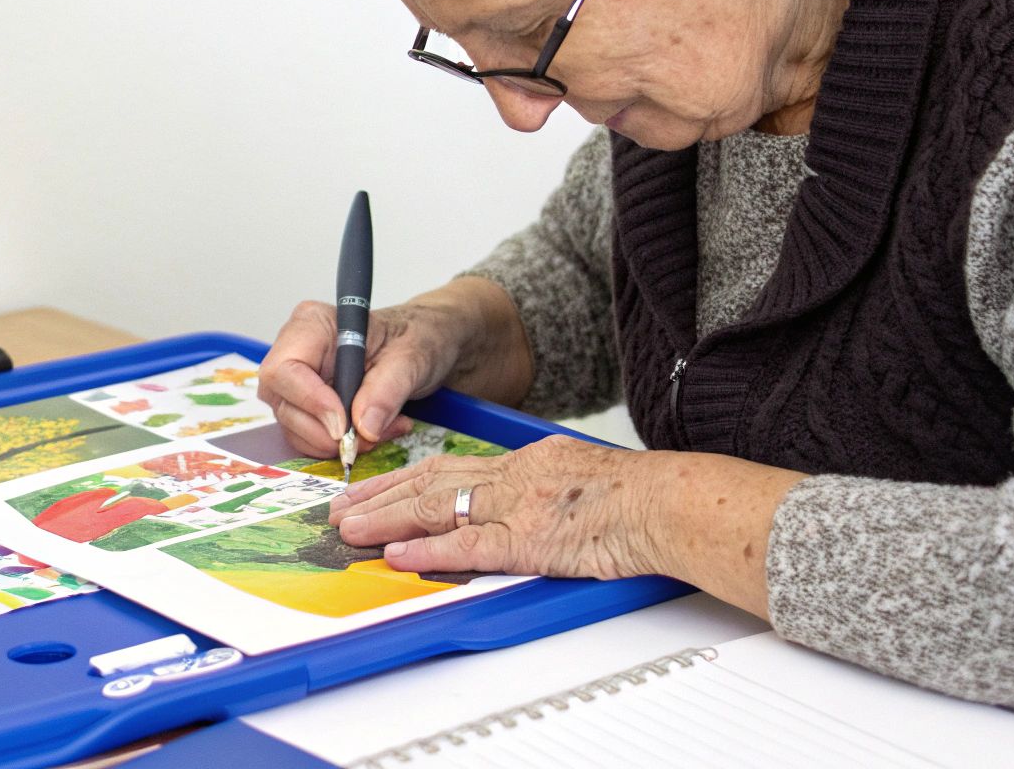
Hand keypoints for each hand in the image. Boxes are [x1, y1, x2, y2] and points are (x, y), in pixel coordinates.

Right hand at [258, 277, 536, 458]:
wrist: (432, 347)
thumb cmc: (421, 336)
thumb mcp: (415, 355)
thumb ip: (388, 387)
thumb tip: (364, 426)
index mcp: (313, 325)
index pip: (284, 370)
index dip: (309, 402)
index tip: (343, 425)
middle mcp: (297, 352)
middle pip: (284, 405)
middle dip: (326, 430)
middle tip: (372, 435)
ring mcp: (300, 383)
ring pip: (295, 428)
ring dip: (339, 441)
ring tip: (386, 428)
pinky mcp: (310, 408)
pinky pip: (311, 438)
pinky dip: (342, 445)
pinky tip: (376, 431)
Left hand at [328, 434, 665, 579]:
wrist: (673, 504)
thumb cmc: (642, 499)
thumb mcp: (581, 475)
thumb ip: (543, 486)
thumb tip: (517, 505)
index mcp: (527, 459)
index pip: (451, 464)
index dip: (404, 477)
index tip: (371, 487)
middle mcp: (516, 475)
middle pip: (432, 479)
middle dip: (381, 493)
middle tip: (340, 507)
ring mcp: (522, 506)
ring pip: (440, 507)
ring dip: (389, 518)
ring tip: (351, 528)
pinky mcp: (533, 540)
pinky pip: (471, 546)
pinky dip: (430, 551)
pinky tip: (399, 554)